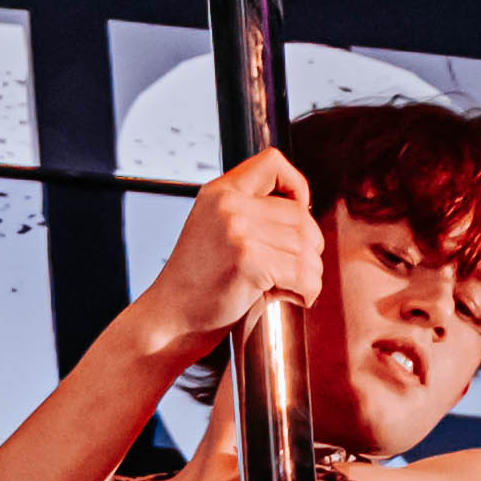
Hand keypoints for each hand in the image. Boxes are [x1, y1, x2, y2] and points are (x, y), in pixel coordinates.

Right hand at [134, 148, 323, 357]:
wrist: (169, 318)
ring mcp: (238, 231)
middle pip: (299, 214)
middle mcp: (228, 205)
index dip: (295, 184)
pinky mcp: (249, 260)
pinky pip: (301, 271)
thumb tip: (302, 216)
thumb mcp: (215, 231)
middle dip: (310, 245)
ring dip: (311, 271)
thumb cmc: (195, 284)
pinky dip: (308, 288)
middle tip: (299, 267)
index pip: (271, 162)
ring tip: (297, 286)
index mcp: (219, 192)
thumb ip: (249, 215)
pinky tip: (298, 296)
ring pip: (305, 245)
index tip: (299, 209)